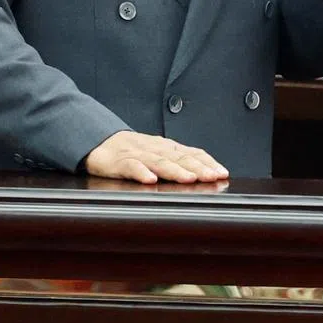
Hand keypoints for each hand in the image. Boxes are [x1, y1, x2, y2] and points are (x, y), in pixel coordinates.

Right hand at [84, 130, 228, 184]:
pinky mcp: (119, 162)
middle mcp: (156, 148)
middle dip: (199, 168)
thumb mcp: (158, 154)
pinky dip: (141, 172)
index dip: (208, 162)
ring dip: (176, 170)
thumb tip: (203, 175)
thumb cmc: (132, 151)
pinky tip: (150, 180)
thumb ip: (177, 162)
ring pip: (160, 161)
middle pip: (180, 157)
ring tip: (190, 178)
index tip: (223, 173)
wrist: (99, 141)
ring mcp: (138, 154)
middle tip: (214, 177)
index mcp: (167, 147)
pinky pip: (131, 167)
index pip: (192, 153)